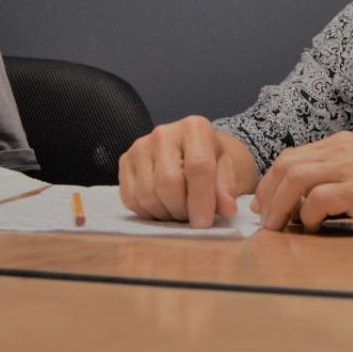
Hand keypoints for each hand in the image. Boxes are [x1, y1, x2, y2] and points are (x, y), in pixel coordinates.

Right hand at [118, 115, 241, 228]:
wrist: (194, 152)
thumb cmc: (213, 162)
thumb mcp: (228, 171)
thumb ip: (226, 189)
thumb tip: (226, 208)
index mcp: (195, 128)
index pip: (197, 166)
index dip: (201, 200)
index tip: (204, 223)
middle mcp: (163, 133)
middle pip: (168, 182)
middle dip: (181, 209)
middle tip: (192, 217)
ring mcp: (140, 146)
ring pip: (147, 194)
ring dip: (165, 214)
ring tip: (179, 211)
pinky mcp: (125, 161)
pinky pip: (131, 199)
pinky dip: (148, 213)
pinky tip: (163, 207)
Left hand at [251, 131, 352, 233]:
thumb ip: (331, 181)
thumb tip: (294, 205)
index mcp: (340, 144)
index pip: (291, 157)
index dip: (269, 182)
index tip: (262, 206)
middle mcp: (343, 149)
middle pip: (287, 165)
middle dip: (267, 194)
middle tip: (264, 220)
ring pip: (296, 178)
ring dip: (279, 206)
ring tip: (277, 227)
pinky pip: (320, 198)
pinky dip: (307, 215)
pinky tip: (311, 228)